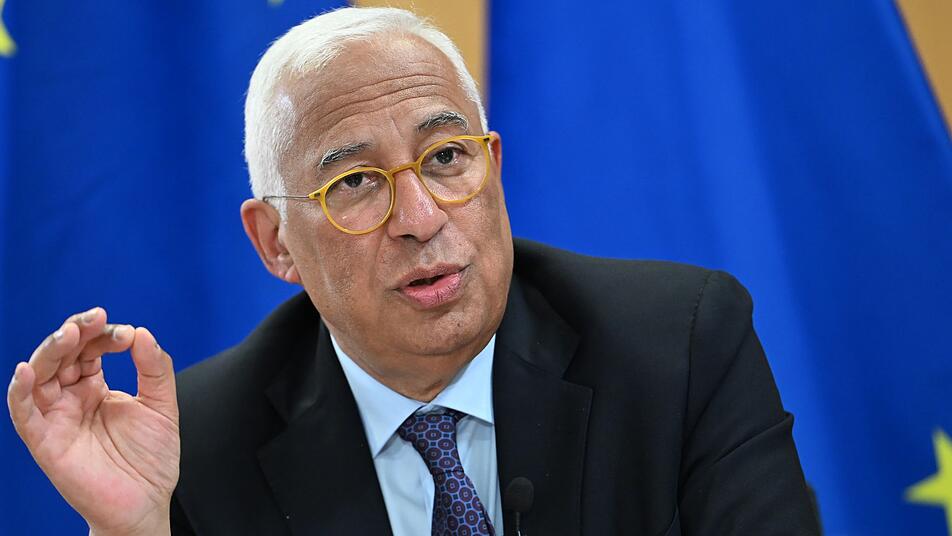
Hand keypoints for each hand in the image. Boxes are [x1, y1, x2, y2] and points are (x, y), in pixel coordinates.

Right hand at [7, 307, 178, 535]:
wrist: (145, 503)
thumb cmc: (150, 458)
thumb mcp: (162, 405)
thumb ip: (155, 369)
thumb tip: (142, 332)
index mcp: (95, 387)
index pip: (90, 350)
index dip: (104, 336)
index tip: (127, 334)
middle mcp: (70, 398)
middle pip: (61, 355)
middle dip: (76, 332)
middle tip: (95, 319)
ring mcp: (56, 418)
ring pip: (39, 375)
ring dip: (51, 350)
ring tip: (70, 334)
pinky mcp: (45, 441)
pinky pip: (23, 413)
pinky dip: (20, 390)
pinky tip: (26, 370)